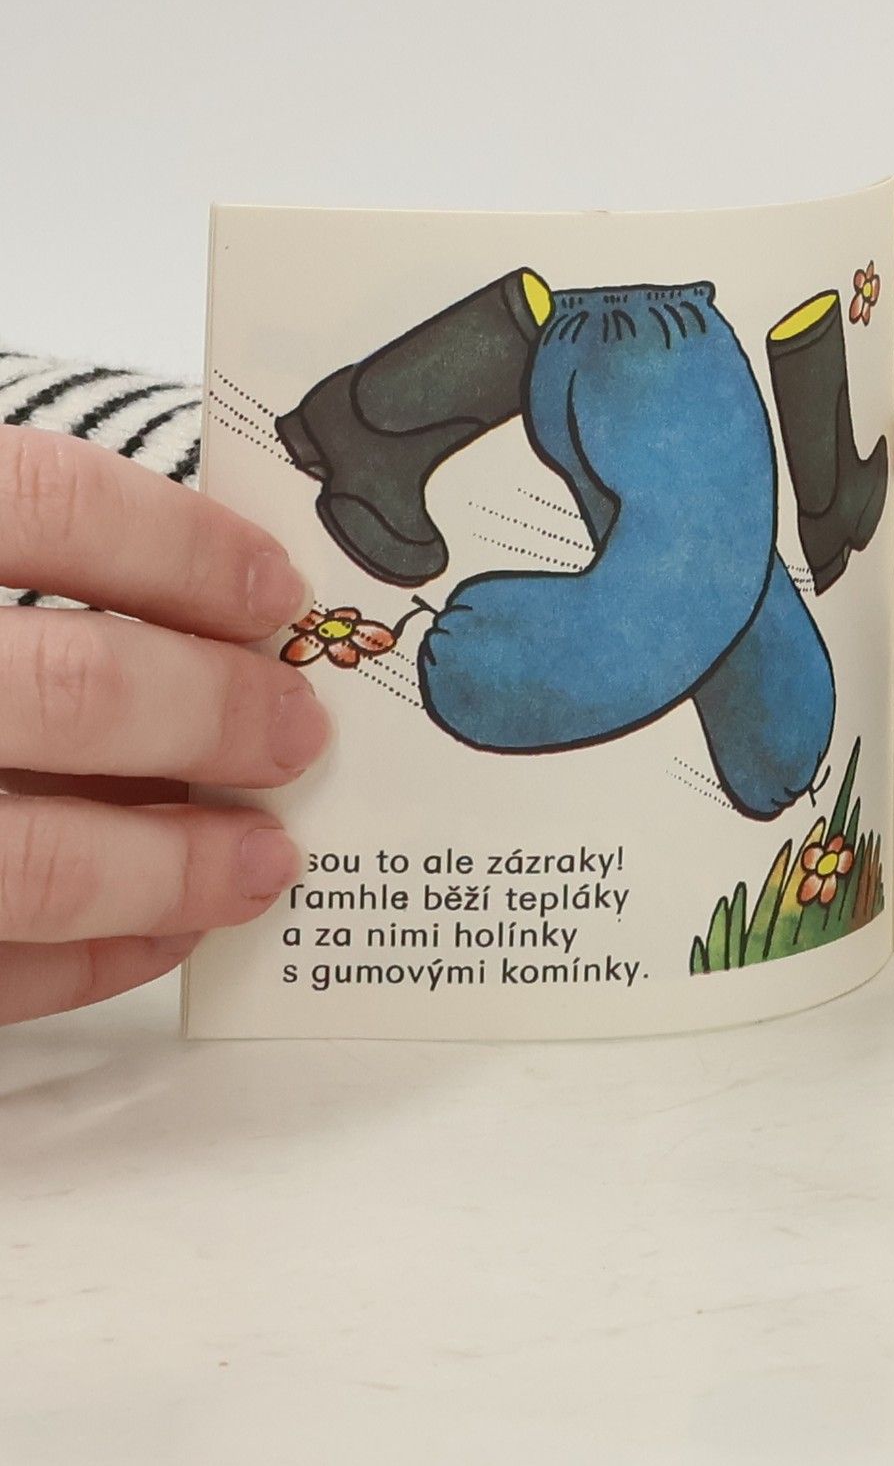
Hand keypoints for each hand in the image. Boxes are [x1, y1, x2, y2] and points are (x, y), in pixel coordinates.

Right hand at [0, 428, 327, 1024]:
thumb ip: (2, 548)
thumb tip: (186, 598)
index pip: (38, 503)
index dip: (180, 547)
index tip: (272, 592)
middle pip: (61, 686)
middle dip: (210, 714)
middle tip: (292, 731)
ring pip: (20, 859)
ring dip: (166, 865)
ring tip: (258, 862)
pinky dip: (77, 962)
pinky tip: (152, 936)